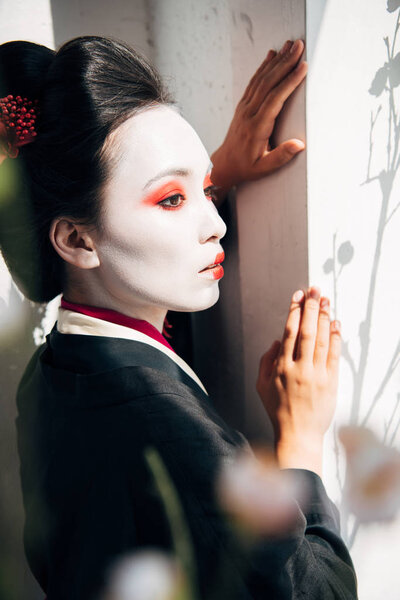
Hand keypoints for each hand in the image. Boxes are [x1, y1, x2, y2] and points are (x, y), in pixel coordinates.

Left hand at [210, 39, 307, 203]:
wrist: (224, 165)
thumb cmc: (246, 167)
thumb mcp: (264, 167)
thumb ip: (281, 156)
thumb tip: (299, 145)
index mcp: (257, 127)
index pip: (274, 99)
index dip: (289, 82)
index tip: (302, 67)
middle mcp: (249, 113)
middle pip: (268, 83)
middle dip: (285, 63)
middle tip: (299, 46)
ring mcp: (244, 107)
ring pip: (261, 79)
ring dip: (276, 61)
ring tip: (290, 45)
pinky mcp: (243, 105)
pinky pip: (254, 82)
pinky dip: (264, 67)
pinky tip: (272, 56)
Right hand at [256, 287, 341, 475]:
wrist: (297, 435)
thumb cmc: (278, 410)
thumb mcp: (261, 385)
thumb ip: (266, 360)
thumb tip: (278, 340)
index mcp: (281, 367)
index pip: (289, 331)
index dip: (294, 311)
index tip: (298, 296)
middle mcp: (299, 368)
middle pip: (307, 331)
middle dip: (311, 307)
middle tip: (315, 290)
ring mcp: (316, 375)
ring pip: (321, 340)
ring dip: (324, 318)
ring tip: (326, 300)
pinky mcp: (330, 382)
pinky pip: (334, 355)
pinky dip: (335, 338)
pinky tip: (336, 324)